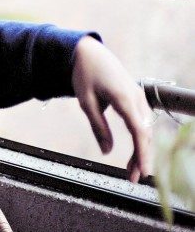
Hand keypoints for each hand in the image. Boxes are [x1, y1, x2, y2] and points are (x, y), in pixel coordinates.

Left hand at [71, 36, 152, 182]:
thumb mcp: (86, 102)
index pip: (139, 132)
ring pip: (146, 129)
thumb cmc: (85, 75)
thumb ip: (98, 127)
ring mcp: (139, 97)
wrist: (89, 52)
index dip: (142, 154)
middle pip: (145, 134)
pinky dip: (140, 138)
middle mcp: (137, 98)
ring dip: (141, 150)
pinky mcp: (136, 98)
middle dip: (141, 157)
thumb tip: (107, 152)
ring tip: (132, 169)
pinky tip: (136, 151)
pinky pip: (143, 122)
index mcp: (124, 99)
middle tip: (132, 178)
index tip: (143, 173)